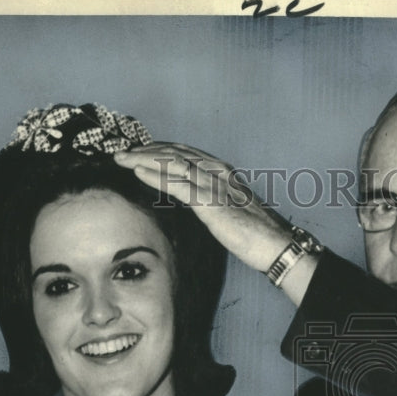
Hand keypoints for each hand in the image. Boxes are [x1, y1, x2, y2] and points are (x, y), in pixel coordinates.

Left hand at [114, 142, 293, 272]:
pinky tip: (137, 173)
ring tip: (122, 159)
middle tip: (122, 153)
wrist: (274, 245)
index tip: (138, 152)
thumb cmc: (257, 233)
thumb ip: (214, 199)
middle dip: (145, 151)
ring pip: (172, 163)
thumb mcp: (232, 208)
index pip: (185, 152)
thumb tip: (197, 201)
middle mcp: (217, 172)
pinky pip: (178, 185)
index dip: (159, 149)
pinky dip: (155, 176)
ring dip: (143, 159)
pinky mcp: (210, 203)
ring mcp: (214, 185)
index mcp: (222, 171)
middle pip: (175, 153)